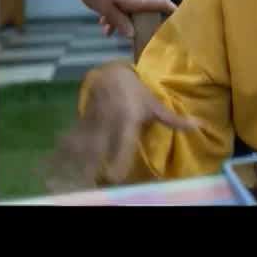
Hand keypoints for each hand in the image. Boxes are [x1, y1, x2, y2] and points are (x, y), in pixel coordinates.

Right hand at [46, 64, 198, 189]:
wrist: (111, 73)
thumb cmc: (138, 93)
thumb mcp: (156, 106)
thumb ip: (174, 120)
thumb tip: (199, 126)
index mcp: (128, 119)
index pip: (123, 142)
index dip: (119, 159)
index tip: (115, 176)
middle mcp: (109, 121)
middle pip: (99, 147)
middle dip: (92, 165)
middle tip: (91, 183)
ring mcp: (94, 120)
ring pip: (83, 144)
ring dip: (77, 161)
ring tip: (73, 179)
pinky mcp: (83, 121)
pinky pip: (74, 138)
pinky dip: (66, 149)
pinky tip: (58, 164)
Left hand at [75, 0, 176, 37]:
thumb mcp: (108, 9)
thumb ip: (120, 22)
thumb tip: (131, 35)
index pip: (163, 4)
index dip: (174, 13)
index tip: (180, 24)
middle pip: (150, 12)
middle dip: (147, 25)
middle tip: (146, 38)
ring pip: (133, 13)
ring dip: (126, 24)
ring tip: (116, 34)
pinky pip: (122, 10)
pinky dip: (115, 19)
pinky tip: (105, 27)